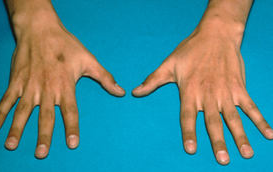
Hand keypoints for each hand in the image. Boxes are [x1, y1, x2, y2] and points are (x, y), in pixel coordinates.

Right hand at [0, 2, 124, 158]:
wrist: (40, 29)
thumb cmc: (66, 45)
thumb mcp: (89, 60)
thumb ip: (105, 78)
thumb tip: (120, 92)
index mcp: (65, 85)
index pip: (70, 111)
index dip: (72, 128)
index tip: (72, 144)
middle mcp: (47, 89)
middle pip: (45, 116)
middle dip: (43, 135)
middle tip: (41, 153)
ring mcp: (29, 85)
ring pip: (23, 111)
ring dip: (17, 128)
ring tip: (12, 145)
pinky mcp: (16, 80)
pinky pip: (6, 99)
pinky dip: (0, 112)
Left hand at [132, 15, 272, 165]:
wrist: (215, 35)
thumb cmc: (190, 50)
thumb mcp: (168, 64)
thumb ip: (152, 81)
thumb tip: (135, 92)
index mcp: (189, 91)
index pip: (188, 116)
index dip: (189, 132)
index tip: (191, 149)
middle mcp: (208, 94)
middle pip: (213, 122)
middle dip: (218, 141)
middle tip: (222, 160)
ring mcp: (226, 92)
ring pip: (234, 117)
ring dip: (240, 136)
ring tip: (245, 153)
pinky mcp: (239, 88)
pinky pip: (251, 106)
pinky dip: (260, 120)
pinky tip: (268, 134)